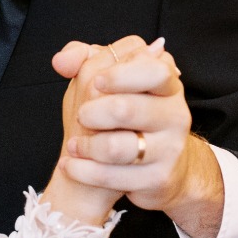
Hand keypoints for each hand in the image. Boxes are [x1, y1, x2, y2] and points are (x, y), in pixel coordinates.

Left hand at [51, 36, 224, 237]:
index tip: (96, 82)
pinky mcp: (158, 178)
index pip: (154, 71)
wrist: (155, 164)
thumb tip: (61, 62)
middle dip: (92, 112)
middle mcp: (176, 115)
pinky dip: (82, 170)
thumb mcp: (112, 81)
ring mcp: (170, 149)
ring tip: (74, 145)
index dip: (120, 75)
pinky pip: (110, 176)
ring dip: (85, 145)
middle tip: (82, 116)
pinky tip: (71, 164)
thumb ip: (85, 59)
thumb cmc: (127, 115)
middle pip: (126, 109)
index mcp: (167, 86)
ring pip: (115, 147)